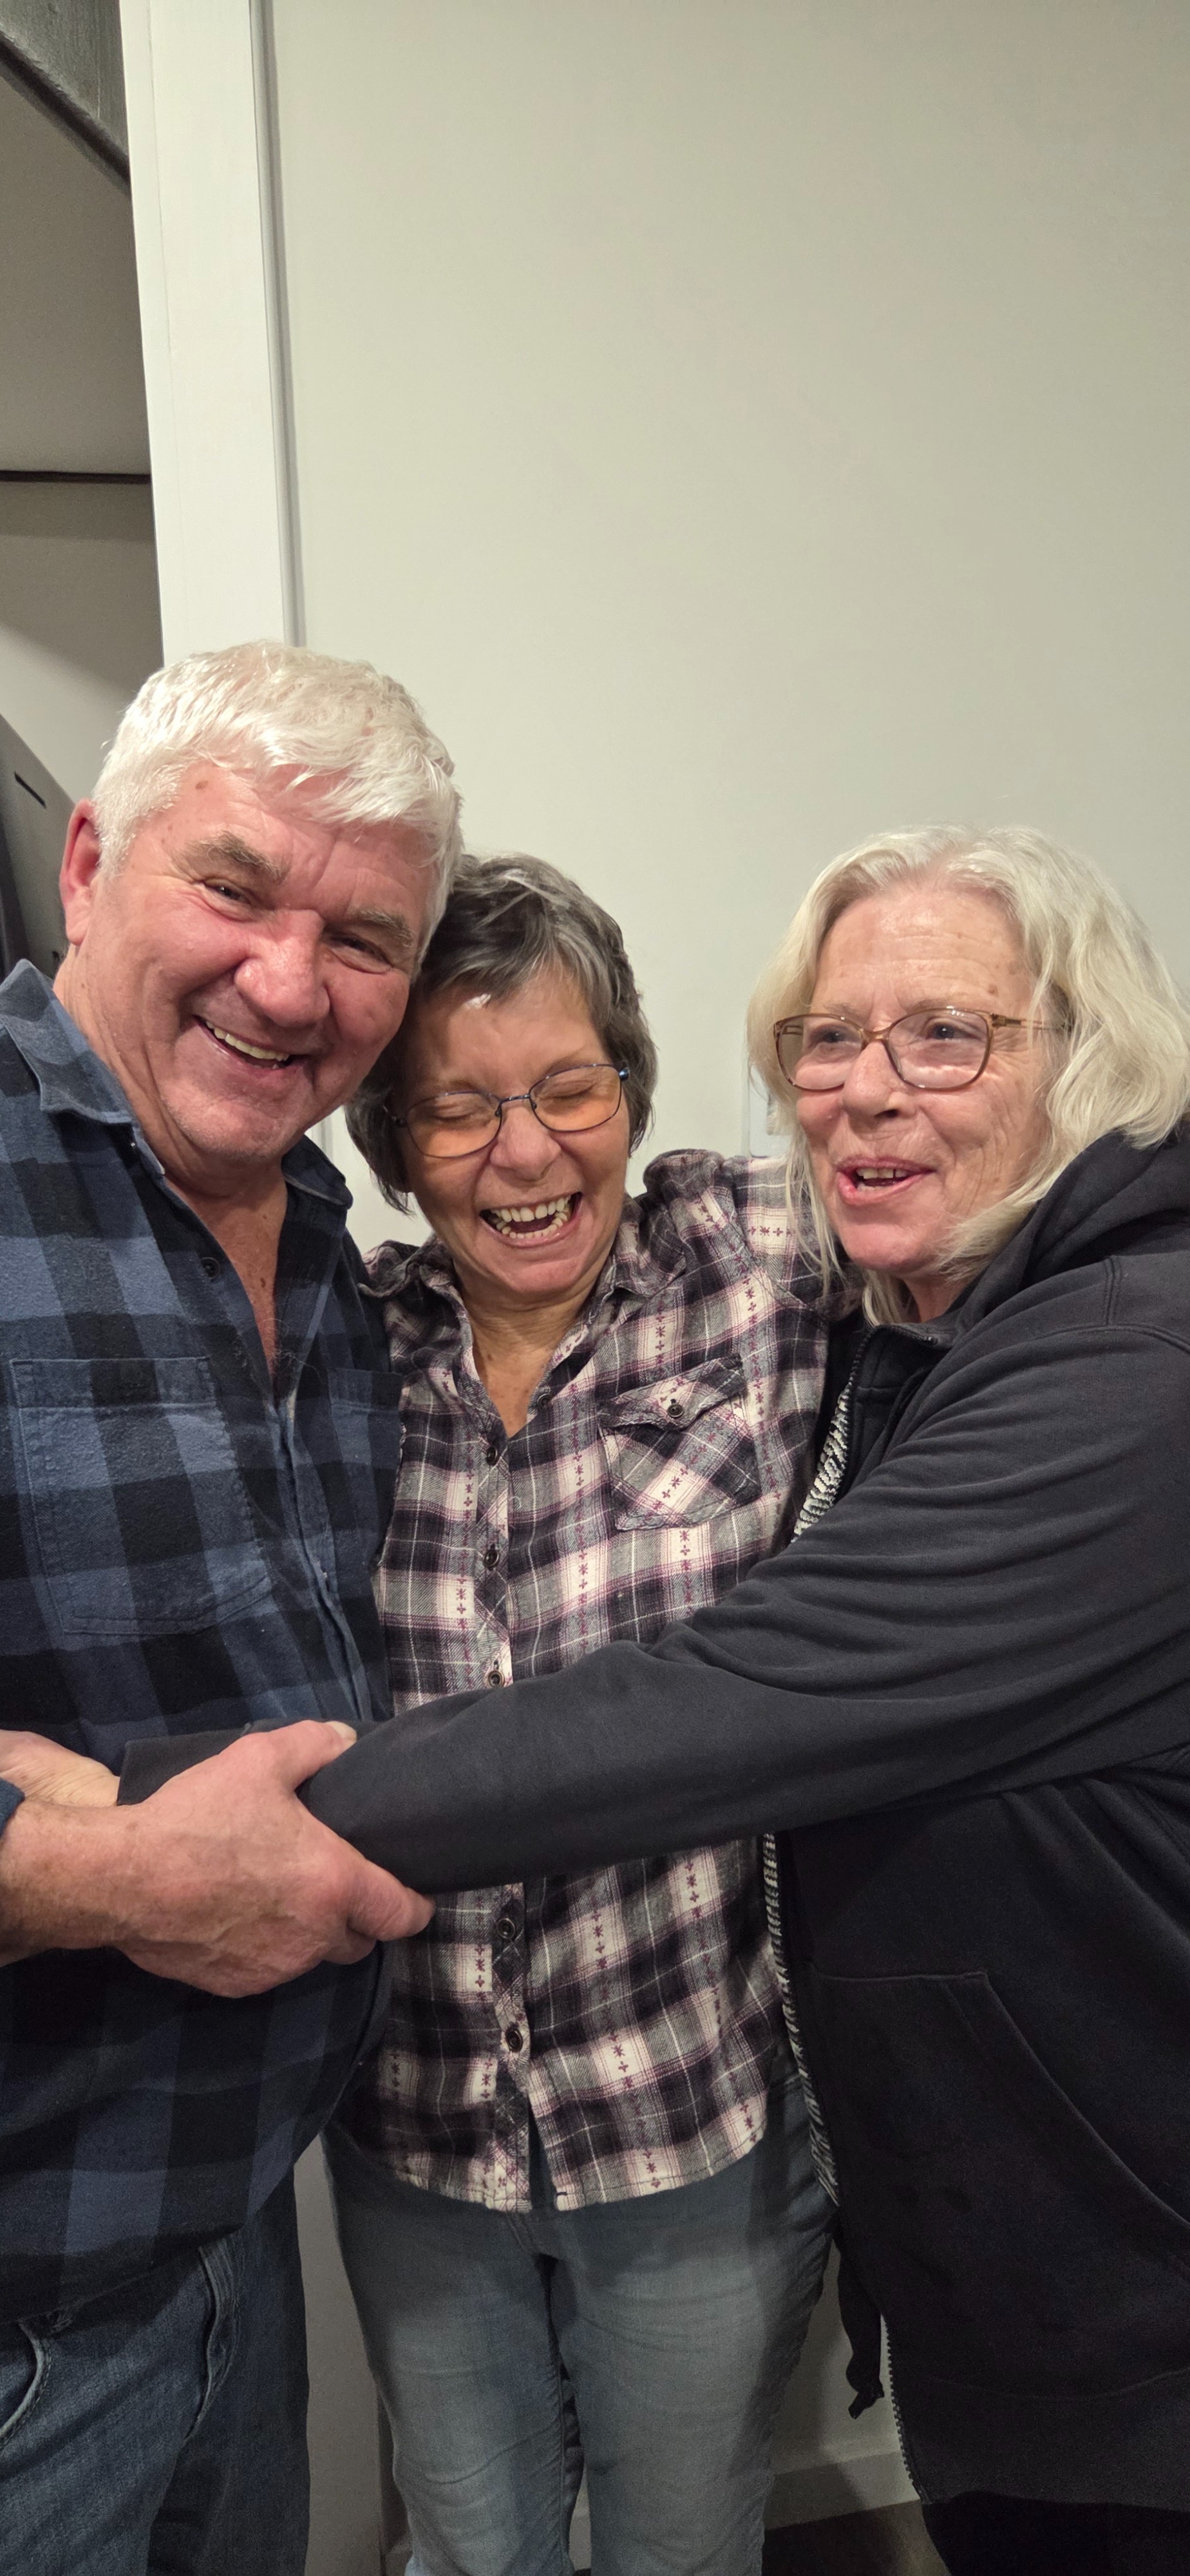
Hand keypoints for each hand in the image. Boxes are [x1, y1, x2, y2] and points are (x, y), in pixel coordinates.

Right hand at [0, 1721, 432, 1993]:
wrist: (123, 1879)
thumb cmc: (198, 1818)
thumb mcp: (259, 1759)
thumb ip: (314, 1745)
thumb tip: (344, 1742)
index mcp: (335, 1884)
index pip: (404, 1915)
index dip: (416, 1904)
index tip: (413, 1892)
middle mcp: (314, 1937)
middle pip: (361, 1940)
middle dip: (358, 1916)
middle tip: (334, 1880)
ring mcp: (275, 1968)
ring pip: (313, 1956)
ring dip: (310, 1932)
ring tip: (281, 1893)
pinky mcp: (236, 1984)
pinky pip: (270, 1968)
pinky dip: (267, 1947)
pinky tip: (240, 1914)